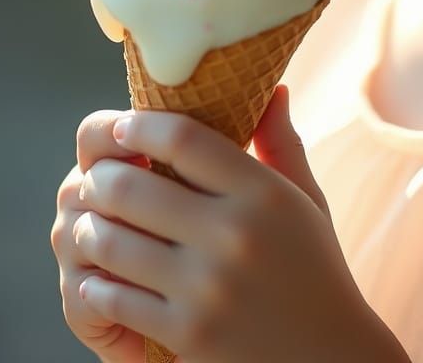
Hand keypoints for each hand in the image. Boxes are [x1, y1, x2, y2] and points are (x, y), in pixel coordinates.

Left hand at [67, 86, 402, 362]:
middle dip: (101, 178)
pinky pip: (114, 296)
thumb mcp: (305, 203)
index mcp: (263, 194)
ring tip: (88, 222)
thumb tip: (272, 87)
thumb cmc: (314, 271)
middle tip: (95, 177)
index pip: (182, 137)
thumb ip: (282, 144)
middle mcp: (234, 235)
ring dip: (89, 227)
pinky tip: (98, 273)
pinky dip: (96, 282)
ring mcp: (207, 289)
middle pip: (131, 185)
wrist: (333, 361)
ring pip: (111, 240)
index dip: (140, 125)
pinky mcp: (188, 334)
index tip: (124, 127)